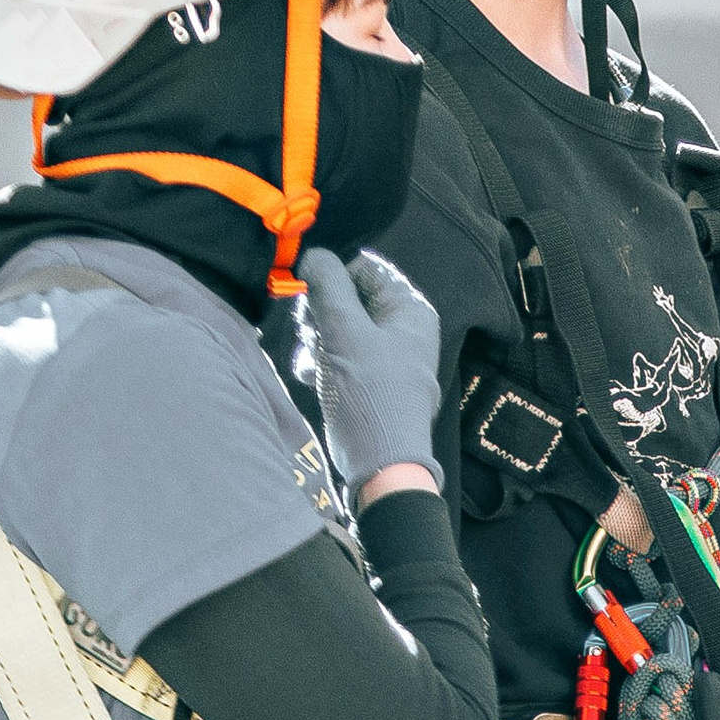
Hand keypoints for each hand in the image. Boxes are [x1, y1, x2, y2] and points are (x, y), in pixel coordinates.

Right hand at [299, 244, 442, 492]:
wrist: (380, 465)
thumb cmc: (372, 397)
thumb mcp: (345, 332)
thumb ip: (328, 286)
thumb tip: (315, 254)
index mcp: (410, 311)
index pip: (365, 268)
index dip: (332, 276)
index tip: (309, 293)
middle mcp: (403, 330)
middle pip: (347, 297)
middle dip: (320, 314)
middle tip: (311, 332)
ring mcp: (385, 357)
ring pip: (336, 327)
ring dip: (316, 340)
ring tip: (315, 360)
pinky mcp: (367, 381)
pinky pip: (337, 356)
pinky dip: (321, 362)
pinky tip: (313, 376)